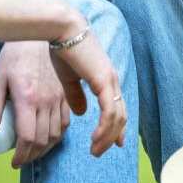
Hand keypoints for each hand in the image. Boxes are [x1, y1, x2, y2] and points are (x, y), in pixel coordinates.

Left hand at [0, 41, 69, 168]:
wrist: (38, 34)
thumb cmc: (15, 55)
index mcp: (27, 99)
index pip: (27, 138)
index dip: (21, 156)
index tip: (15, 162)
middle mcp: (45, 101)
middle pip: (43, 140)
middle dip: (32, 155)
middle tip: (22, 160)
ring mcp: (58, 97)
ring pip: (57, 134)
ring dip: (45, 148)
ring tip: (34, 152)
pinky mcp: (65, 93)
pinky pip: (67, 121)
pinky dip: (59, 134)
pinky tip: (50, 137)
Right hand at [48, 19, 126, 157]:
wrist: (62, 30)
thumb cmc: (62, 49)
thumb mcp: (68, 77)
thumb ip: (75, 95)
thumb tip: (81, 112)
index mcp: (105, 78)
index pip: (116, 107)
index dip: (116, 127)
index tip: (114, 144)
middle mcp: (111, 80)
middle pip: (120, 116)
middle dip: (112, 137)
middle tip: (99, 151)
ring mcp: (110, 80)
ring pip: (117, 118)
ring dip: (107, 137)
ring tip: (95, 150)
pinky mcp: (104, 81)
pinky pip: (109, 112)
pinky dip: (105, 129)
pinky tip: (95, 139)